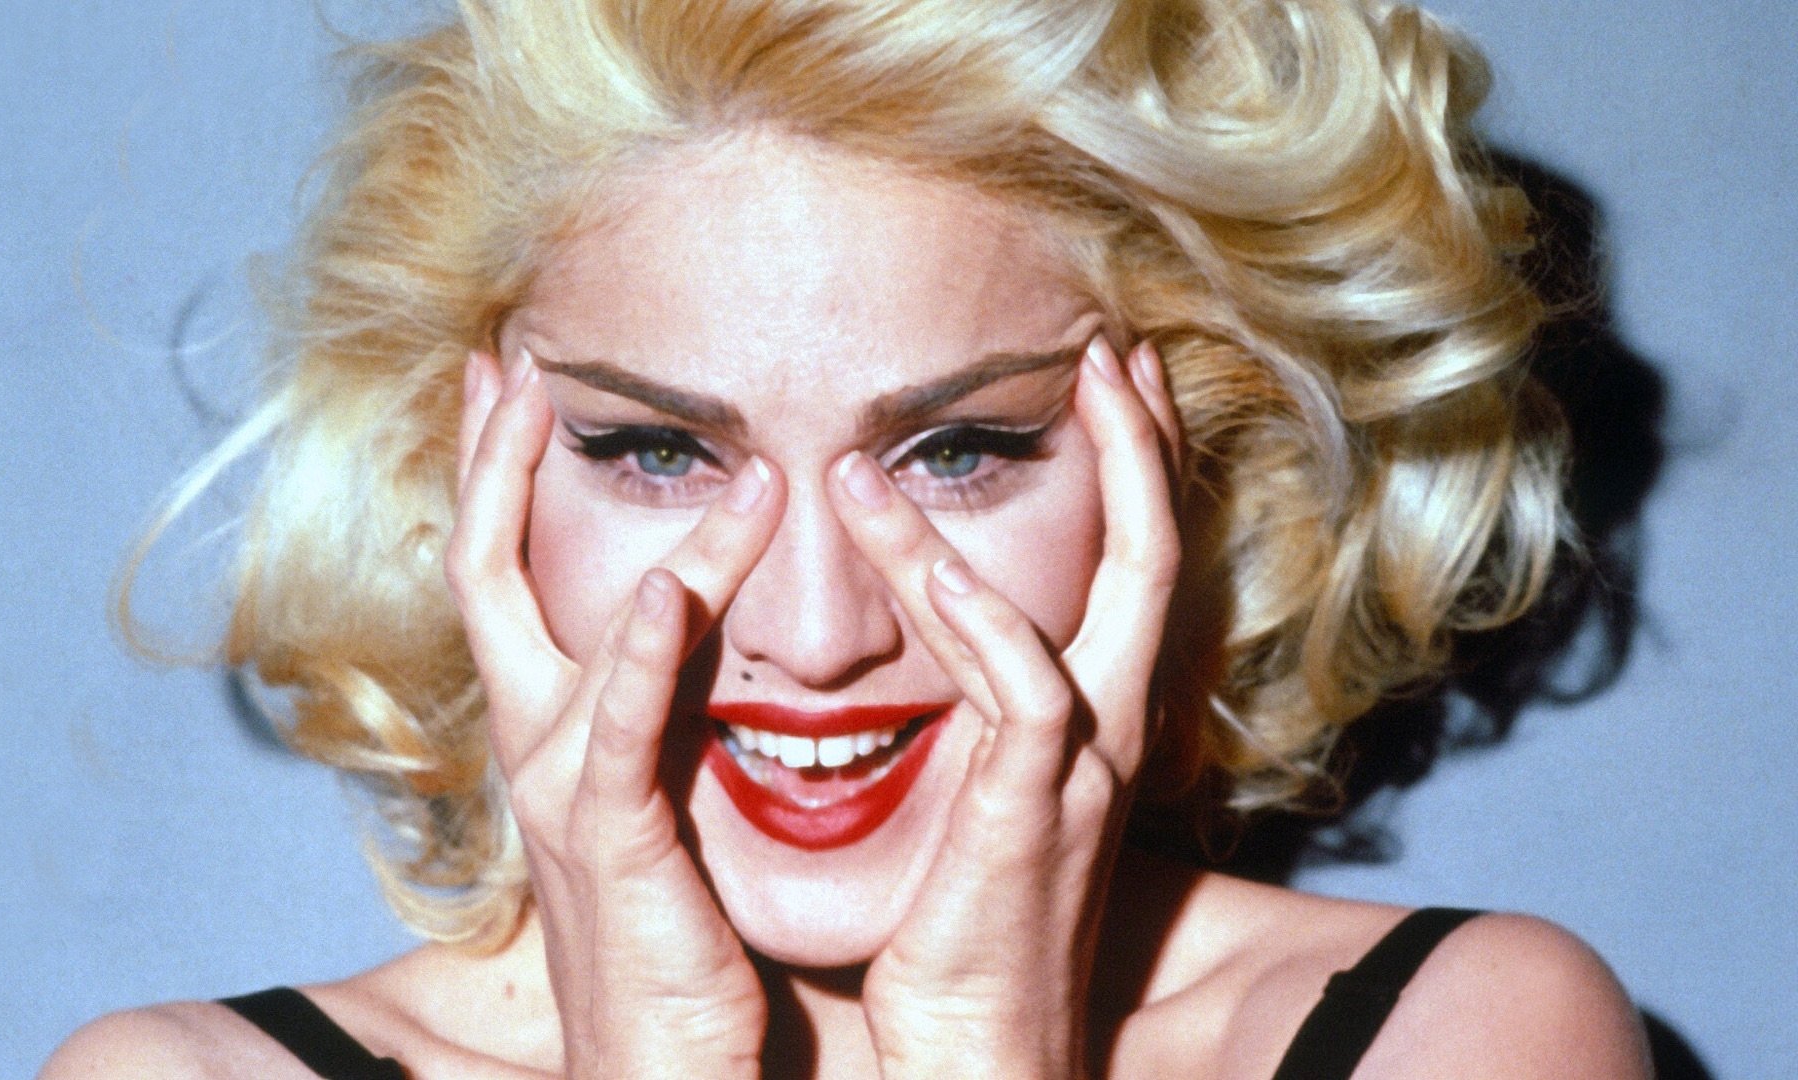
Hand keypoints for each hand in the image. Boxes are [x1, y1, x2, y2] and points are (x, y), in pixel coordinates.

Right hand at [446, 349, 783, 1079]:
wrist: (657, 1062)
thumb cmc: (670, 933)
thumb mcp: (658, 796)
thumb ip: (663, 708)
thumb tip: (695, 625)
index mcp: (548, 728)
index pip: (502, 575)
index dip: (495, 474)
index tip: (510, 380)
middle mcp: (536, 745)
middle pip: (484, 572)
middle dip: (494, 462)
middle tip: (513, 362)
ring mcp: (566, 791)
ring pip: (578, 632)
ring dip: (661, 543)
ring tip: (738, 465)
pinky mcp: (615, 842)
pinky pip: (618, 732)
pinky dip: (635, 656)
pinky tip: (664, 591)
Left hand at [829, 337, 1182, 1078]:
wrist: (980, 1051)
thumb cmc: (965, 929)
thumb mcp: (975, 796)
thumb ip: (973, 712)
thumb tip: (925, 632)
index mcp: (1088, 721)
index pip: (1131, 567)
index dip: (1134, 469)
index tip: (1108, 380)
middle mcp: (1106, 732)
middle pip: (1152, 558)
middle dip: (1137, 449)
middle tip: (1107, 352)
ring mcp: (1077, 772)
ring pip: (1075, 608)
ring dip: (968, 526)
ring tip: (876, 460)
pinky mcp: (1032, 816)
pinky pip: (1028, 698)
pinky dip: (984, 628)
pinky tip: (933, 575)